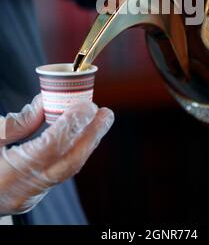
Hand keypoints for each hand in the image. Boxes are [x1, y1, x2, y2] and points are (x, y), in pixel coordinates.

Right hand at [0, 95, 113, 215]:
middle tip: (106, 114)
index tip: (88, 105)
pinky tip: (79, 137)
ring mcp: (31, 196)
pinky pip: (59, 173)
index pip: (51, 147)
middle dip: (92, 137)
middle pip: (69, 162)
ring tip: (99, 122)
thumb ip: (16, 122)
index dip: (72, 125)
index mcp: (12, 173)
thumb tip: (45, 103)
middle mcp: (26, 189)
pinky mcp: (32, 196)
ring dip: (85, 144)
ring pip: (67, 169)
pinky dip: (72, 153)